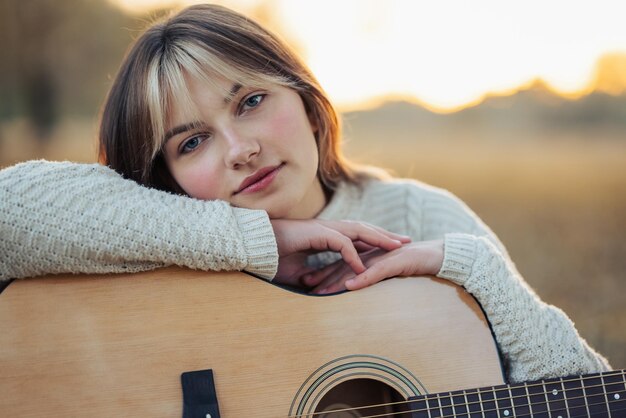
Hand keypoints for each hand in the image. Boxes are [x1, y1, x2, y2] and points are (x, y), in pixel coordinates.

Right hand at [270, 219, 410, 286]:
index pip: (357, 235)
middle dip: (385, 234)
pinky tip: (363, 266)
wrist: (254, 248)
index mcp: (325, 235)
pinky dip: (353, 254)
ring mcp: (322, 229)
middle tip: (406, 241)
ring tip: (396, 247)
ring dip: (378, 238)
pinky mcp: (315, 234)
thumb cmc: (273, 258)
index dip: (375, 239)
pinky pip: (340, 243)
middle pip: (364, 228)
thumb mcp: (299, 271)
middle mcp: (327, 228)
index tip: (392, 246)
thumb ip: (315, 275)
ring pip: (357, 231)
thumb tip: (324, 288)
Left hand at [303, 239, 443, 293]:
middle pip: (342, 265)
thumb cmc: (415, 264)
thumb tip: (355, 286)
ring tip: (320, 293)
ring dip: (336, 281)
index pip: (342, 263)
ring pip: (355, 269)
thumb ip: (373, 274)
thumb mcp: (389, 270)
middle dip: (322, 276)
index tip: (306, 281)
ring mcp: (383, 257)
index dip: (323, 271)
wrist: (439, 255)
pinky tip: (350, 286)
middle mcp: (372, 253)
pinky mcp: (396, 262)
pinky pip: (377, 272)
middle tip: (304, 285)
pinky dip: (362, 278)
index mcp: (369, 254)